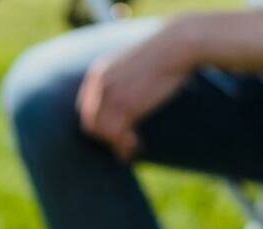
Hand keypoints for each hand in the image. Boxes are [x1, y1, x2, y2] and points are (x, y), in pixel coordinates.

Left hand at [77, 21, 198, 159]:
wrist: (176, 46)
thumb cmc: (163, 53)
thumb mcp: (131, 62)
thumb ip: (120, 78)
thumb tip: (127, 95)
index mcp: (98, 72)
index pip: (85, 107)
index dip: (97, 123)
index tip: (112, 132)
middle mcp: (100, 84)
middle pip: (90, 122)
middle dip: (105, 137)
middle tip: (122, 145)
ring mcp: (111, 96)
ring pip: (103, 132)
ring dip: (116, 144)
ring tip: (131, 149)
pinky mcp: (127, 106)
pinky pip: (118, 134)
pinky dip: (126, 146)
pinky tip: (138, 146)